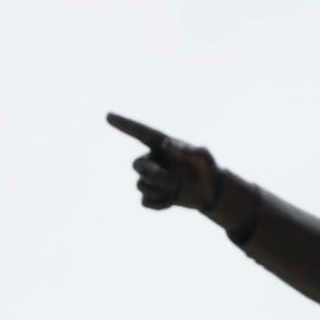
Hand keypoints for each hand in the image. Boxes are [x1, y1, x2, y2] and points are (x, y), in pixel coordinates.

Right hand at [108, 112, 223, 216]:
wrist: (211, 192)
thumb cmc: (208, 169)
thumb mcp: (202, 157)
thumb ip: (185, 149)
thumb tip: (164, 143)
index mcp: (162, 145)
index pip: (140, 132)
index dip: (124, 124)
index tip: (108, 115)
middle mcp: (153, 159)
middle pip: (138, 166)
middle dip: (154, 176)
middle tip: (174, 184)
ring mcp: (150, 179)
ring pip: (140, 185)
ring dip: (160, 190)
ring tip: (177, 189)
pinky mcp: (151, 196)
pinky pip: (145, 202)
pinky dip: (160, 204)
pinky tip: (173, 201)